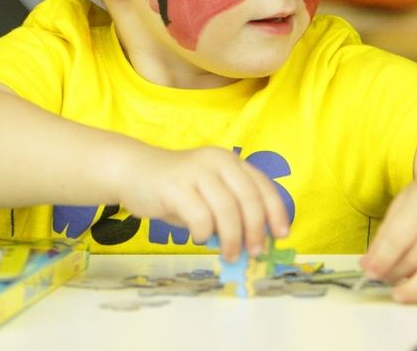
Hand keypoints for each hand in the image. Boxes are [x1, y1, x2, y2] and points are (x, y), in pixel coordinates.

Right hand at [119, 145, 289, 261]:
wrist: (134, 172)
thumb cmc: (176, 190)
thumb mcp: (208, 196)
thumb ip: (229, 213)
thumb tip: (253, 244)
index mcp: (230, 162)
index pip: (262, 186)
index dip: (276, 211)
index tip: (281, 234)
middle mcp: (217, 161)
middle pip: (248, 199)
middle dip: (256, 230)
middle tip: (255, 252)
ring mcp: (196, 171)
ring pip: (227, 209)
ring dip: (233, 238)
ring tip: (230, 255)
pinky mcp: (174, 186)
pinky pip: (200, 216)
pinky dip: (205, 233)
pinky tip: (199, 237)